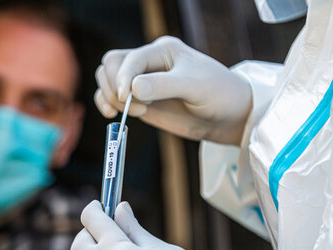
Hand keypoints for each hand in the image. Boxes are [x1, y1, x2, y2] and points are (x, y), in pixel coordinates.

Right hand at [95, 36, 252, 144]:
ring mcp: (142, 82)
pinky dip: (105, 104)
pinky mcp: (139, 100)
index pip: (128, 59)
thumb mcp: (195, 87)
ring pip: (107, 79)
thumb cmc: (218, 94)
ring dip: (109, 96)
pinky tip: (113, 116)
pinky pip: (110, 97)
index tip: (128, 99)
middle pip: (111, 64)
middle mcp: (148, 63)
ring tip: (135, 112)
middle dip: (114, 86)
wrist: (227, 116)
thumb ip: (163, 85)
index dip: (123, 78)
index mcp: (162, 50)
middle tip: (131, 106)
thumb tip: (133, 89)